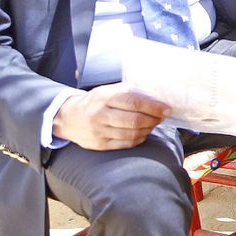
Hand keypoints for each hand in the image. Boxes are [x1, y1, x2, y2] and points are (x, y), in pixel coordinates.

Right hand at [51, 85, 170, 149]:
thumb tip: (156, 92)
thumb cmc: (94, 102)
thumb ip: (128, 91)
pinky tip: (143, 132)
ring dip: (148, 129)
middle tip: (162, 117)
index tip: (166, 109)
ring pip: (132, 134)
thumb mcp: (107, 90)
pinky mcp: (99, 145)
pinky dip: (139, 138)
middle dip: (154, 119)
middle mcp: (100, 115)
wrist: (68, 118)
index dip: (153, 107)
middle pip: (134, 120)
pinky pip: (125, 144)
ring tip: (154, 123)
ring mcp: (99, 132)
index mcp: (104, 98)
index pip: (134, 102)